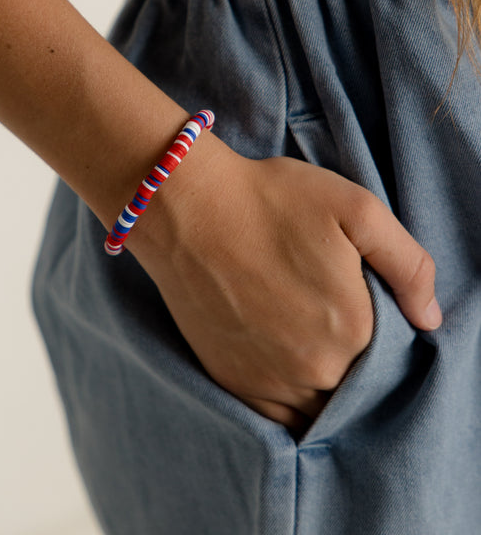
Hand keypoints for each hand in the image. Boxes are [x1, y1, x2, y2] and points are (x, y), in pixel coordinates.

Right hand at [129, 138, 441, 430]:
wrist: (189, 207)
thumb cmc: (272, 200)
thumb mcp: (357, 209)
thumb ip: (408, 265)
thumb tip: (430, 319)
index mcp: (354, 328)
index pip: (394, 356)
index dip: (386, 333)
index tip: (366, 305)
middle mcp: (316, 368)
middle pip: (357, 384)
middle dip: (358, 361)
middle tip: (334, 316)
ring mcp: (271, 381)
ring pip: (320, 407)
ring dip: (327, 388)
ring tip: (312, 343)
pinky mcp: (233, 381)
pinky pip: (278, 420)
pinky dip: (292, 406)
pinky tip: (290, 373)